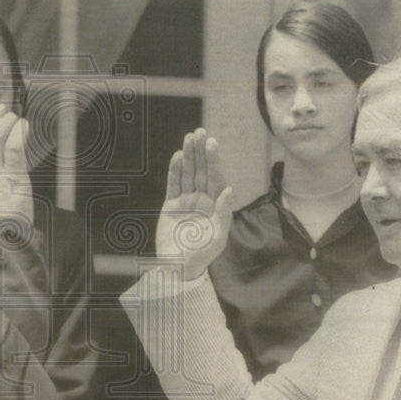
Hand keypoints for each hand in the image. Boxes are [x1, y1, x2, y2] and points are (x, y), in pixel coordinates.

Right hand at [155, 128, 233, 279]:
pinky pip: (173, 184)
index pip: (215, 178)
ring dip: (189, 156)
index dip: (213, 161)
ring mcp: (186, 201)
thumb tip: (229, 189)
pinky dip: (174, 170)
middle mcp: (201, 199)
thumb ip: (223, 213)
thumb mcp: (218, 237)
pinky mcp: (170, 205)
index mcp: (215, 205)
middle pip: (201, 171)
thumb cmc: (202, 255)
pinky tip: (177, 156)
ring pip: (187, 173)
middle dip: (201, 152)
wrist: (178, 267)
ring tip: (188, 137)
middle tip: (200, 132)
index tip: (212, 143)